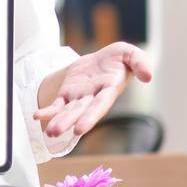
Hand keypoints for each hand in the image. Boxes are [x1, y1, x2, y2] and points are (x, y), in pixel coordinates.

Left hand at [34, 42, 153, 138]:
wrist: (103, 59)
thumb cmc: (119, 59)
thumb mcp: (130, 54)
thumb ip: (140, 62)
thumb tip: (148, 76)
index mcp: (109, 89)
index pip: (100, 105)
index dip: (90, 117)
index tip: (80, 129)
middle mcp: (93, 97)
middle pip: (80, 112)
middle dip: (69, 122)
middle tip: (56, 132)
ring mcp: (79, 97)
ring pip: (68, 112)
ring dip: (58, 122)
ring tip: (49, 132)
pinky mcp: (68, 94)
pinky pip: (56, 105)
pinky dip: (48, 112)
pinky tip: (37, 116)